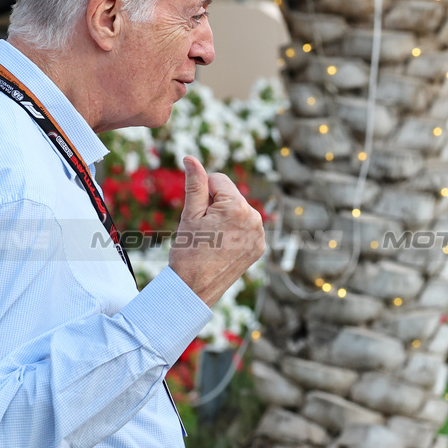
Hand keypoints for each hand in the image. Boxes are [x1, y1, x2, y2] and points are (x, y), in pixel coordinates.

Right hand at [169, 155, 264, 306]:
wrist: (195, 288)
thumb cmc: (188, 251)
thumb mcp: (189, 214)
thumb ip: (195, 183)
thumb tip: (190, 158)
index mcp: (237, 207)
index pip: (219, 180)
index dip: (203, 194)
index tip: (198, 216)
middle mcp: (255, 218)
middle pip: (230, 195)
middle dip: (215, 205)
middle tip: (203, 230)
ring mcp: (259, 234)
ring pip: (238, 210)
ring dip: (225, 217)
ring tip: (212, 239)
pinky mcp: (259, 247)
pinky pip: (246, 227)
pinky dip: (234, 232)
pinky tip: (222, 246)